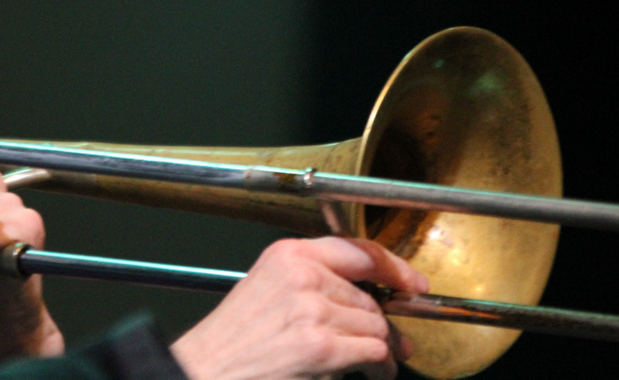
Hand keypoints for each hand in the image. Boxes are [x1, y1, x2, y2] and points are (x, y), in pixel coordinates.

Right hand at [170, 237, 427, 379]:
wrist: (206, 370)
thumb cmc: (232, 342)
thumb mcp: (265, 290)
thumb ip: (309, 281)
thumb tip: (362, 295)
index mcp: (288, 255)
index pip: (356, 250)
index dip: (394, 266)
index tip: (412, 282)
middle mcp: (303, 275)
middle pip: (370, 295)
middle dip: (383, 322)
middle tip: (392, 340)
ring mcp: (313, 309)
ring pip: (376, 324)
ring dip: (381, 348)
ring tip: (375, 363)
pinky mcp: (321, 345)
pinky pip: (374, 351)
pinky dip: (381, 367)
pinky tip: (372, 373)